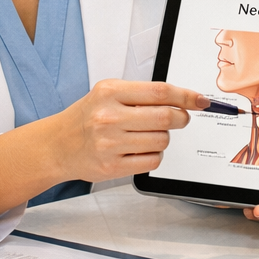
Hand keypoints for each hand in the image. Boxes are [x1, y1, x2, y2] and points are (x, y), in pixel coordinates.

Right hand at [53, 80, 208, 182]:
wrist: (57, 145)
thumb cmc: (87, 117)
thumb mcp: (108, 94)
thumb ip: (141, 94)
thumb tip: (183, 99)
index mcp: (110, 92)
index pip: (160, 92)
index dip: (187, 96)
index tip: (202, 100)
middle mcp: (109, 117)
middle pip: (166, 117)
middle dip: (182, 118)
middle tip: (181, 118)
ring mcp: (110, 144)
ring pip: (162, 140)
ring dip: (163, 137)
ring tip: (146, 134)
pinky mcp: (112, 167)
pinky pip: (152, 161)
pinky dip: (154, 155)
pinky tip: (140, 149)